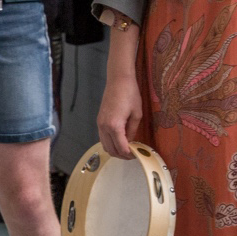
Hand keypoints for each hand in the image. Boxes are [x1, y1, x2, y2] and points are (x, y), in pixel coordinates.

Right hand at [96, 12, 143, 158]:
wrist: (118, 80)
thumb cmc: (130, 94)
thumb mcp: (137, 114)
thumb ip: (133, 131)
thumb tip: (131, 142)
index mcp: (115, 126)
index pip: (121, 148)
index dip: (130, 155)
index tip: (138, 155)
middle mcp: (104, 127)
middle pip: (111, 150)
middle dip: (122, 155)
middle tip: (133, 154)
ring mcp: (99, 124)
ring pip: (104, 145)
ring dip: (115, 150)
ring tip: (127, 149)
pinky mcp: (99, 120)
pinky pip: (102, 138)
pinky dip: (110, 143)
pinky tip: (120, 140)